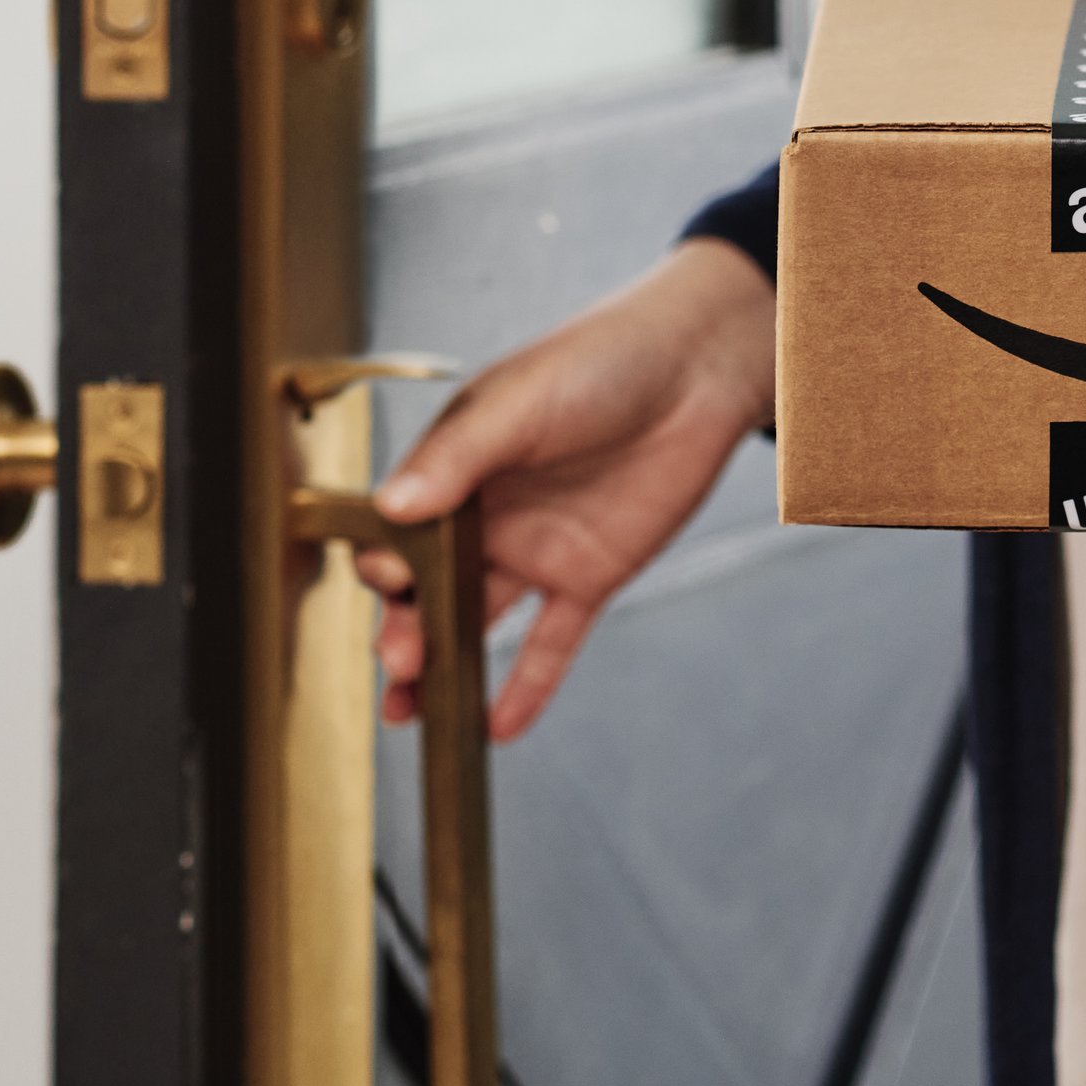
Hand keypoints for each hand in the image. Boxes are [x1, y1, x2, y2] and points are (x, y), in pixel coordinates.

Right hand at [356, 235, 776, 741]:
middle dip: (403, 631)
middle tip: (399, 663)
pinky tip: (500, 726)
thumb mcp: (520, 402)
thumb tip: (392, 506)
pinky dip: (528, 685)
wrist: (700, 366)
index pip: (398, 532)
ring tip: (415, 713)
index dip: (385, 564)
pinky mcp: (590, 575)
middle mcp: (488, 516)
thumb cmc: (603, 359)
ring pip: (475, 624)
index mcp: (457, 469)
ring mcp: (537, 550)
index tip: (387, 583)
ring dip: (444, 669)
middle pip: (427, 590)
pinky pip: (552, 642)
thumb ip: (458, 456)